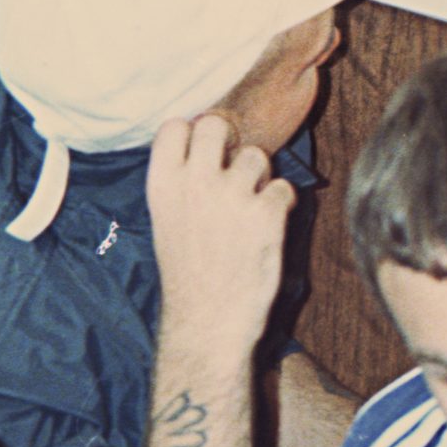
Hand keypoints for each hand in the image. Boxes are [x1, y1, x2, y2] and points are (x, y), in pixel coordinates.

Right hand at [144, 112, 296, 355]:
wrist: (208, 322)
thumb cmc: (188, 276)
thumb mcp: (166, 223)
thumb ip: (181, 183)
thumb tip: (207, 148)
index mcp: (162, 185)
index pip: (175, 126)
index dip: (192, 135)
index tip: (200, 156)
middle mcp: (195, 182)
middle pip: (215, 124)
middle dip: (229, 142)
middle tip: (232, 172)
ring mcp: (232, 195)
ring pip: (257, 156)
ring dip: (259, 178)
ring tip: (248, 212)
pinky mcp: (267, 213)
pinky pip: (284, 188)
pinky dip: (281, 206)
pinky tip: (266, 230)